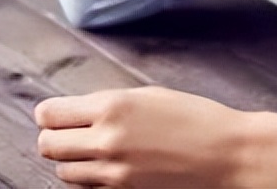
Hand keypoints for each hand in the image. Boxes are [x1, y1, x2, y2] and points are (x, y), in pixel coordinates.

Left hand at [35, 86, 248, 186]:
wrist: (227, 155)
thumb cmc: (195, 118)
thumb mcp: (148, 96)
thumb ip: (108, 104)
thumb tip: (76, 112)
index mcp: (111, 106)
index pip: (49, 114)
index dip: (49, 115)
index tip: (55, 116)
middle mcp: (106, 140)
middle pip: (48, 146)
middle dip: (53, 139)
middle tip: (68, 135)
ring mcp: (114, 172)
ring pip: (63, 172)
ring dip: (71, 162)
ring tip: (91, 152)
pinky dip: (90, 180)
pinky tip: (107, 168)